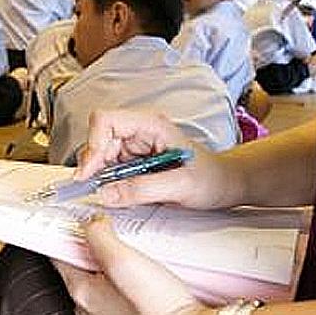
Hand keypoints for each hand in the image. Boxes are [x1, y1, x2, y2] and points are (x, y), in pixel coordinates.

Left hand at [53, 214, 214, 314]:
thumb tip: (91, 224)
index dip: (65, 231)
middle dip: (94, 242)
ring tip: (135, 246)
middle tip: (111, 225)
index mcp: (81, 293)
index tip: (75, 216)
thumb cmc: (157, 310)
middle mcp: (92, 309)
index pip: (59, 254)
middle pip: (82, 264)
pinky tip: (150, 268)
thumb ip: (100, 237)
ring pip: (106, 276)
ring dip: (116, 258)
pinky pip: (124, 289)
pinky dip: (132, 274)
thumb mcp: (122, 261)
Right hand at [77, 109, 239, 209]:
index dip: (93, 143)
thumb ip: (142, 189)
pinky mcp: (134, 162)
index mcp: (150, 125)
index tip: (90, 172)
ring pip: (100, 154)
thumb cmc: (211, 178)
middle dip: (92, 164)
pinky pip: (109, 168)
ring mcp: (135, 146)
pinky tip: (112, 193)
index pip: (106, 120)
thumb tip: (106, 194)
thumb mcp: (180, 185)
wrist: (225, 184)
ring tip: (105, 193)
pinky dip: (104, 181)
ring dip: (97, 174)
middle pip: (98, 138)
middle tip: (92, 189)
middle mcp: (139, 132)